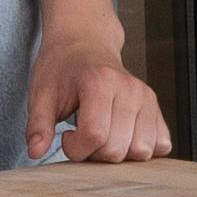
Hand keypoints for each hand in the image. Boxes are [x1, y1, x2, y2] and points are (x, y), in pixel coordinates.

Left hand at [26, 33, 171, 162]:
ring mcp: (146, 97)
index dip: (75, 148)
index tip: (66, 136)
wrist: (84, 41)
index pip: (94, 135)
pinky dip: (141, 148)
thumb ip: (38, 124)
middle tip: (82, 135)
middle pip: (117, 149)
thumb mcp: (41, 92)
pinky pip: (161, 143)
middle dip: (94, 154)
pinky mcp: (155, 105)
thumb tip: (35, 151)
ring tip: (102, 135)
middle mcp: (129, 88)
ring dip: (119, 154)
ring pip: (141, 152)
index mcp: (99, 82)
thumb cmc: (62, 66)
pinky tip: (122, 137)